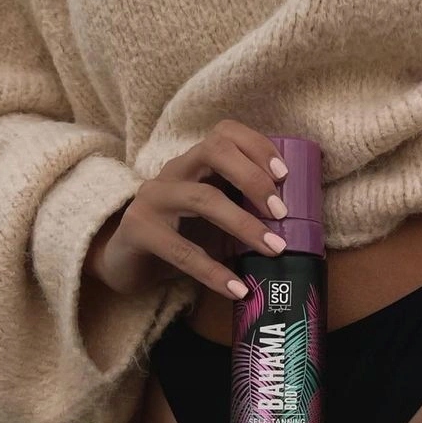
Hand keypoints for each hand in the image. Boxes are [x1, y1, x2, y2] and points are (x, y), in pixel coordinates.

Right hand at [86, 119, 290, 300]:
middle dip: (253, 177)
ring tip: (273, 249)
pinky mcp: (139, 230)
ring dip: (243, 224)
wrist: (124, 262)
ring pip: (202, 198)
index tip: (286, 176)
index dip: (257, 146)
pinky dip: (214, 272)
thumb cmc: (179, 235)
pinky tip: (237, 289)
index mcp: (194, 162)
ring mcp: (153, 198)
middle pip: (214, 150)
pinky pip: (182, 251)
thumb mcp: (213, 217)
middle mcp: (173, 171)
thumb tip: (298, 227)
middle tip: (281, 212)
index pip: (225, 133)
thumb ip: (242, 210)